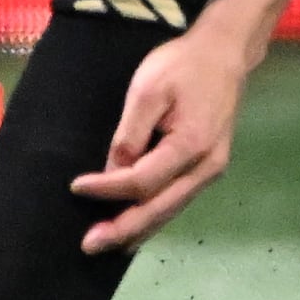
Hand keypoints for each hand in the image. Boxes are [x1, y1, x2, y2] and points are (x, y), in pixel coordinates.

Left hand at [66, 20, 256, 254]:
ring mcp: (211, 171)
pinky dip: (154, 217)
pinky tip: (136, 227)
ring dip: (138, 230)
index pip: (142, 181)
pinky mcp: (208, 168)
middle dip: (123, 229)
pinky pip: (177, 200)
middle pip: (159, 209)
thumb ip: (131, 134)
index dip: (108, 189)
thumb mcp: (148, 89)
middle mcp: (206, 167)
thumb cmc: (182, 66)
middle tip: (89, 245)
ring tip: (107, 245)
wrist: (224, 54)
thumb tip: (113, 172)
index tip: (76, 188)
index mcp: (191, 146)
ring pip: (170, 210)